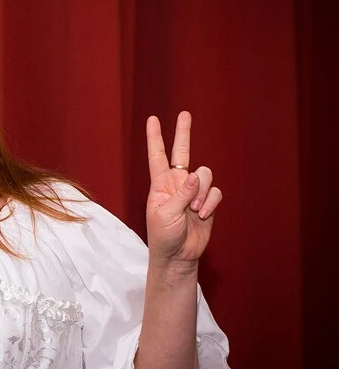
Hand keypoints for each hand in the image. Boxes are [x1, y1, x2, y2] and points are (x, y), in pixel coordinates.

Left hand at [145, 111, 221, 269]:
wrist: (178, 256)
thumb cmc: (164, 236)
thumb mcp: (167, 214)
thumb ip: (181, 194)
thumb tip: (195, 175)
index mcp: (160, 184)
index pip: (157, 156)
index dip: (155, 138)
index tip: (152, 119)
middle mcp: (177, 183)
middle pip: (182, 153)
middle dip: (183, 133)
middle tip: (185, 113)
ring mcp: (193, 192)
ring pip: (205, 175)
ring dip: (202, 192)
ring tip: (194, 210)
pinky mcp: (207, 202)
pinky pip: (215, 192)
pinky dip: (210, 202)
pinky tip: (203, 215)